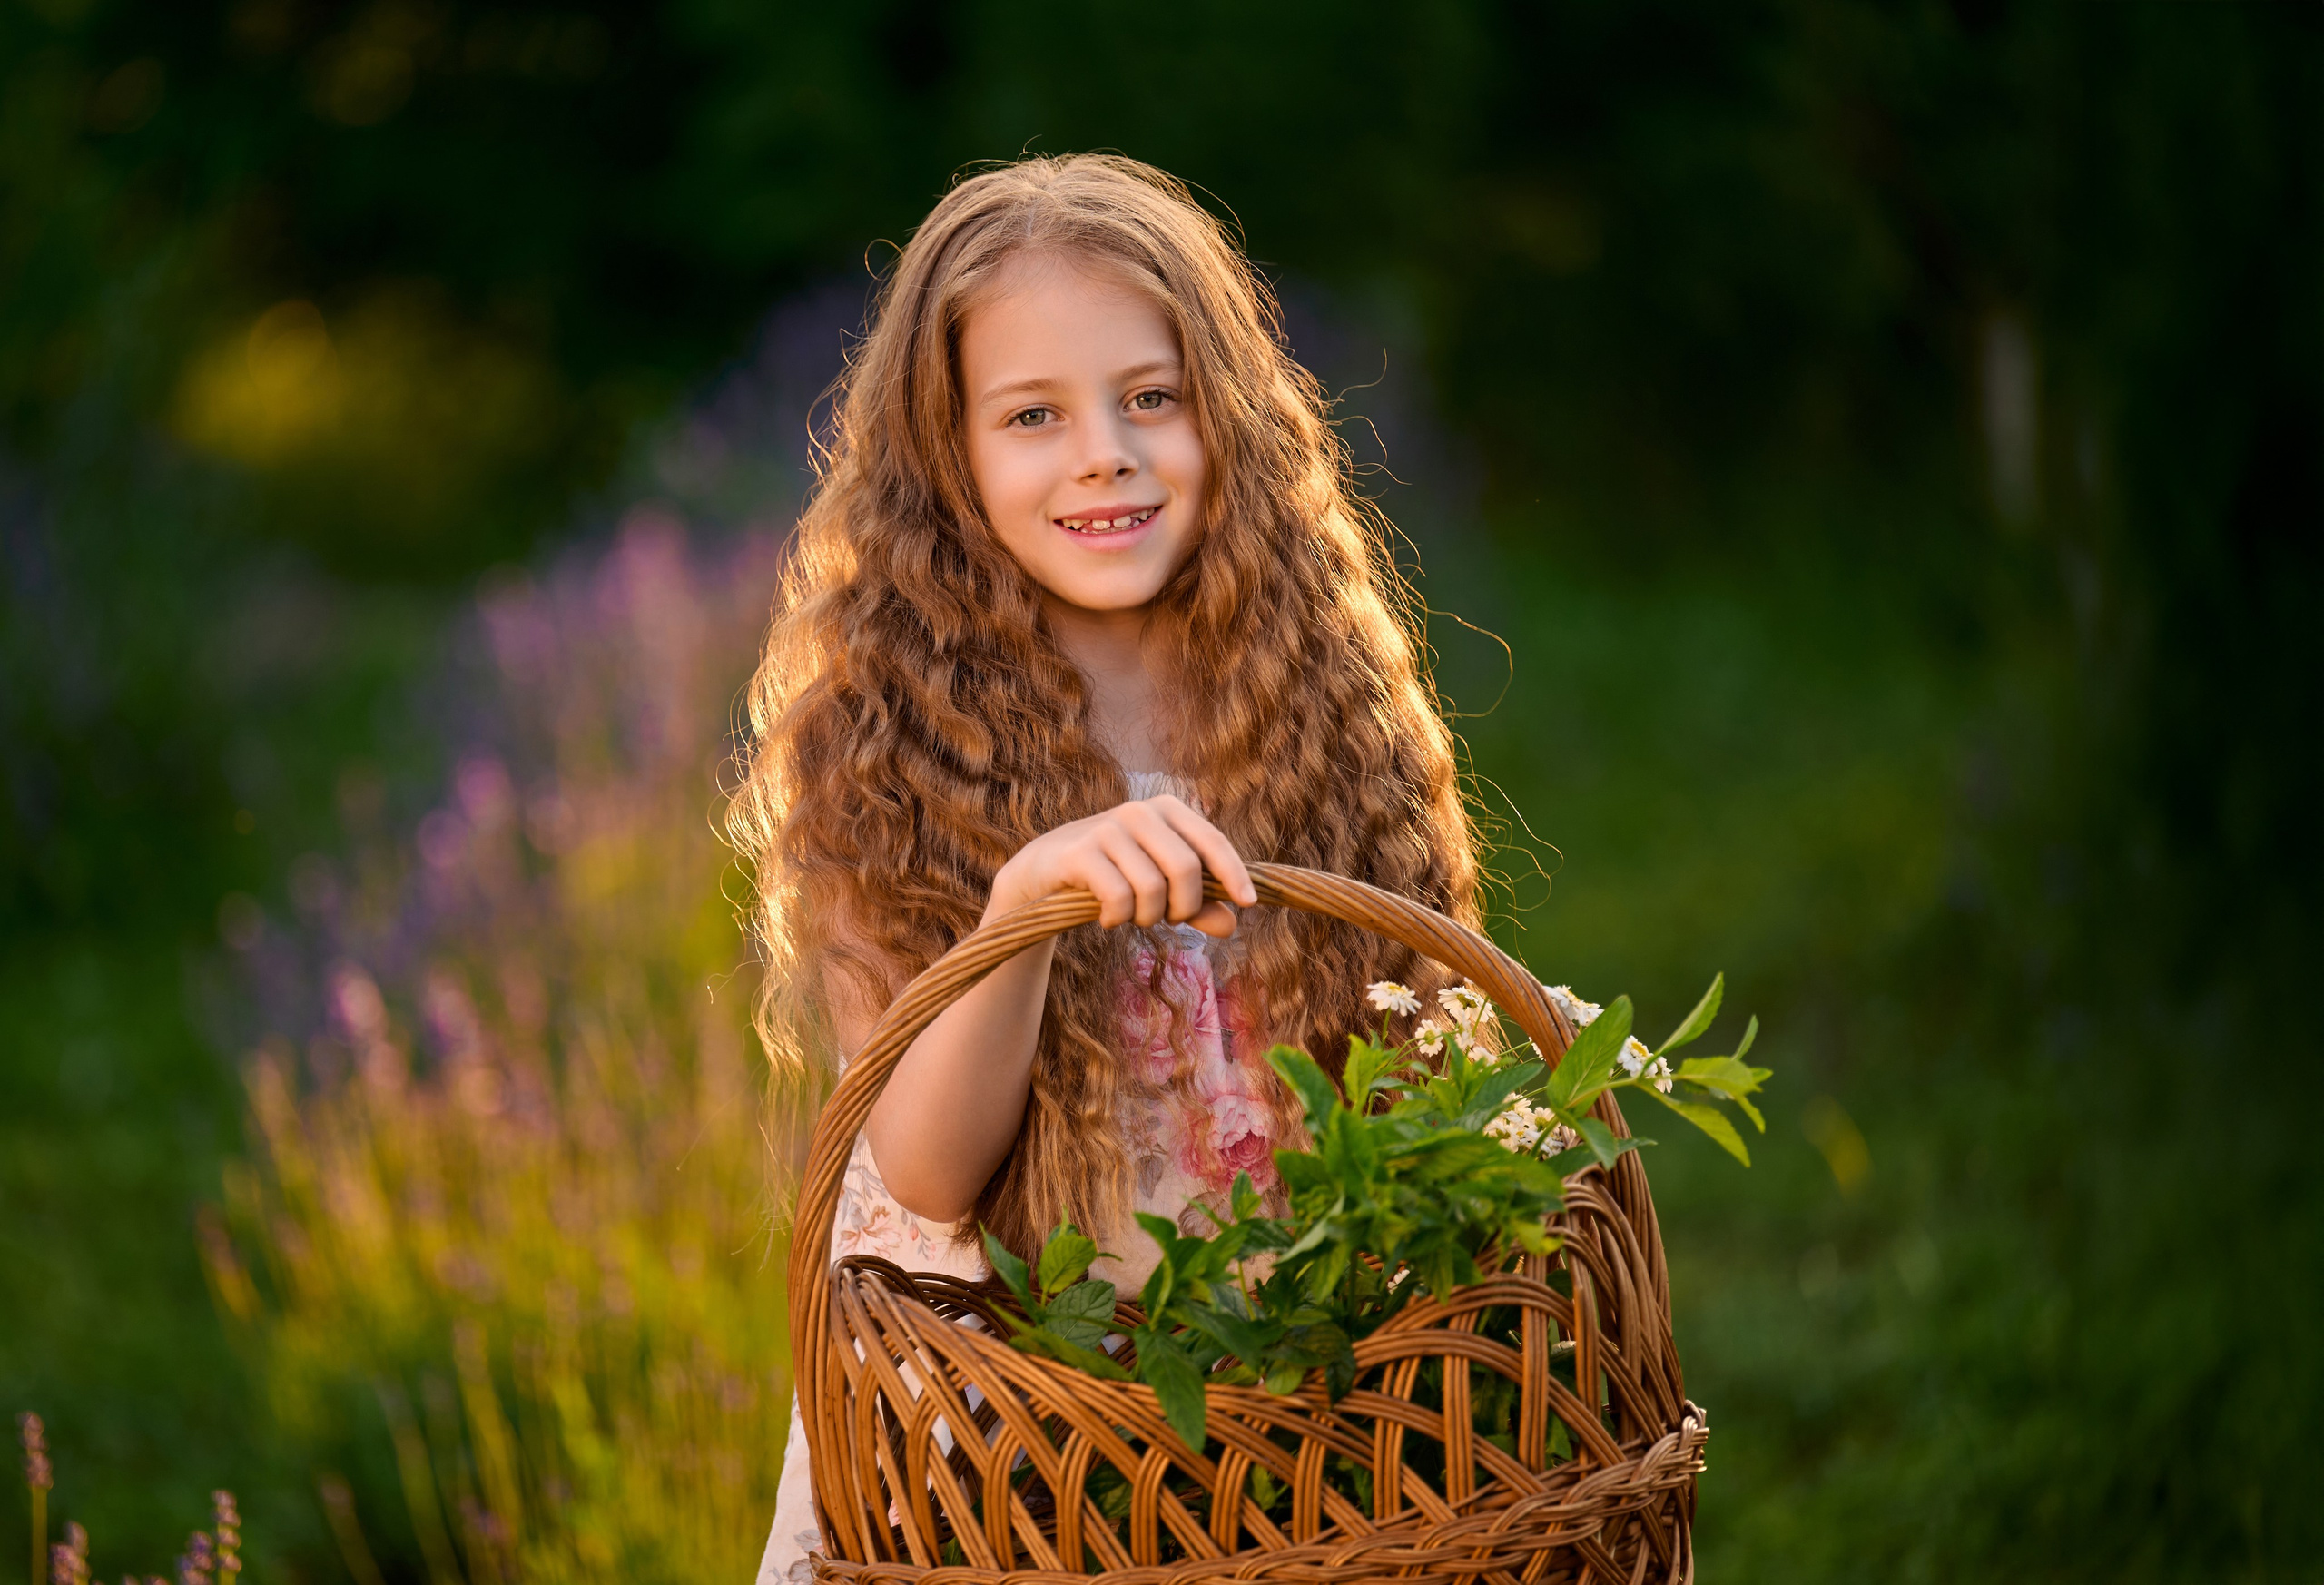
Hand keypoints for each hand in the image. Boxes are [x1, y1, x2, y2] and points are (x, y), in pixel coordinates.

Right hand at [985, 795, 1257, 936]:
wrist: (1043, 870)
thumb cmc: (1113, 875)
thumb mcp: (1159, 887)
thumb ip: (1197, 905)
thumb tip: (1232, 925)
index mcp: (1167, 810)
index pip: (1212, 842)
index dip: (1234, 874)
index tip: (1249, 903)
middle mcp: (1140, 811)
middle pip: (1187, 869)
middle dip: (1183, 908)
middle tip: (1166, 919)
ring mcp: (1109, 827)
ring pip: (1153, 888)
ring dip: (1146, 917)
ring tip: (1131, 917)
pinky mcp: (1081, 851)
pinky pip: (1118, 897)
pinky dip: (1117, 918)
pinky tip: (1106, 918)